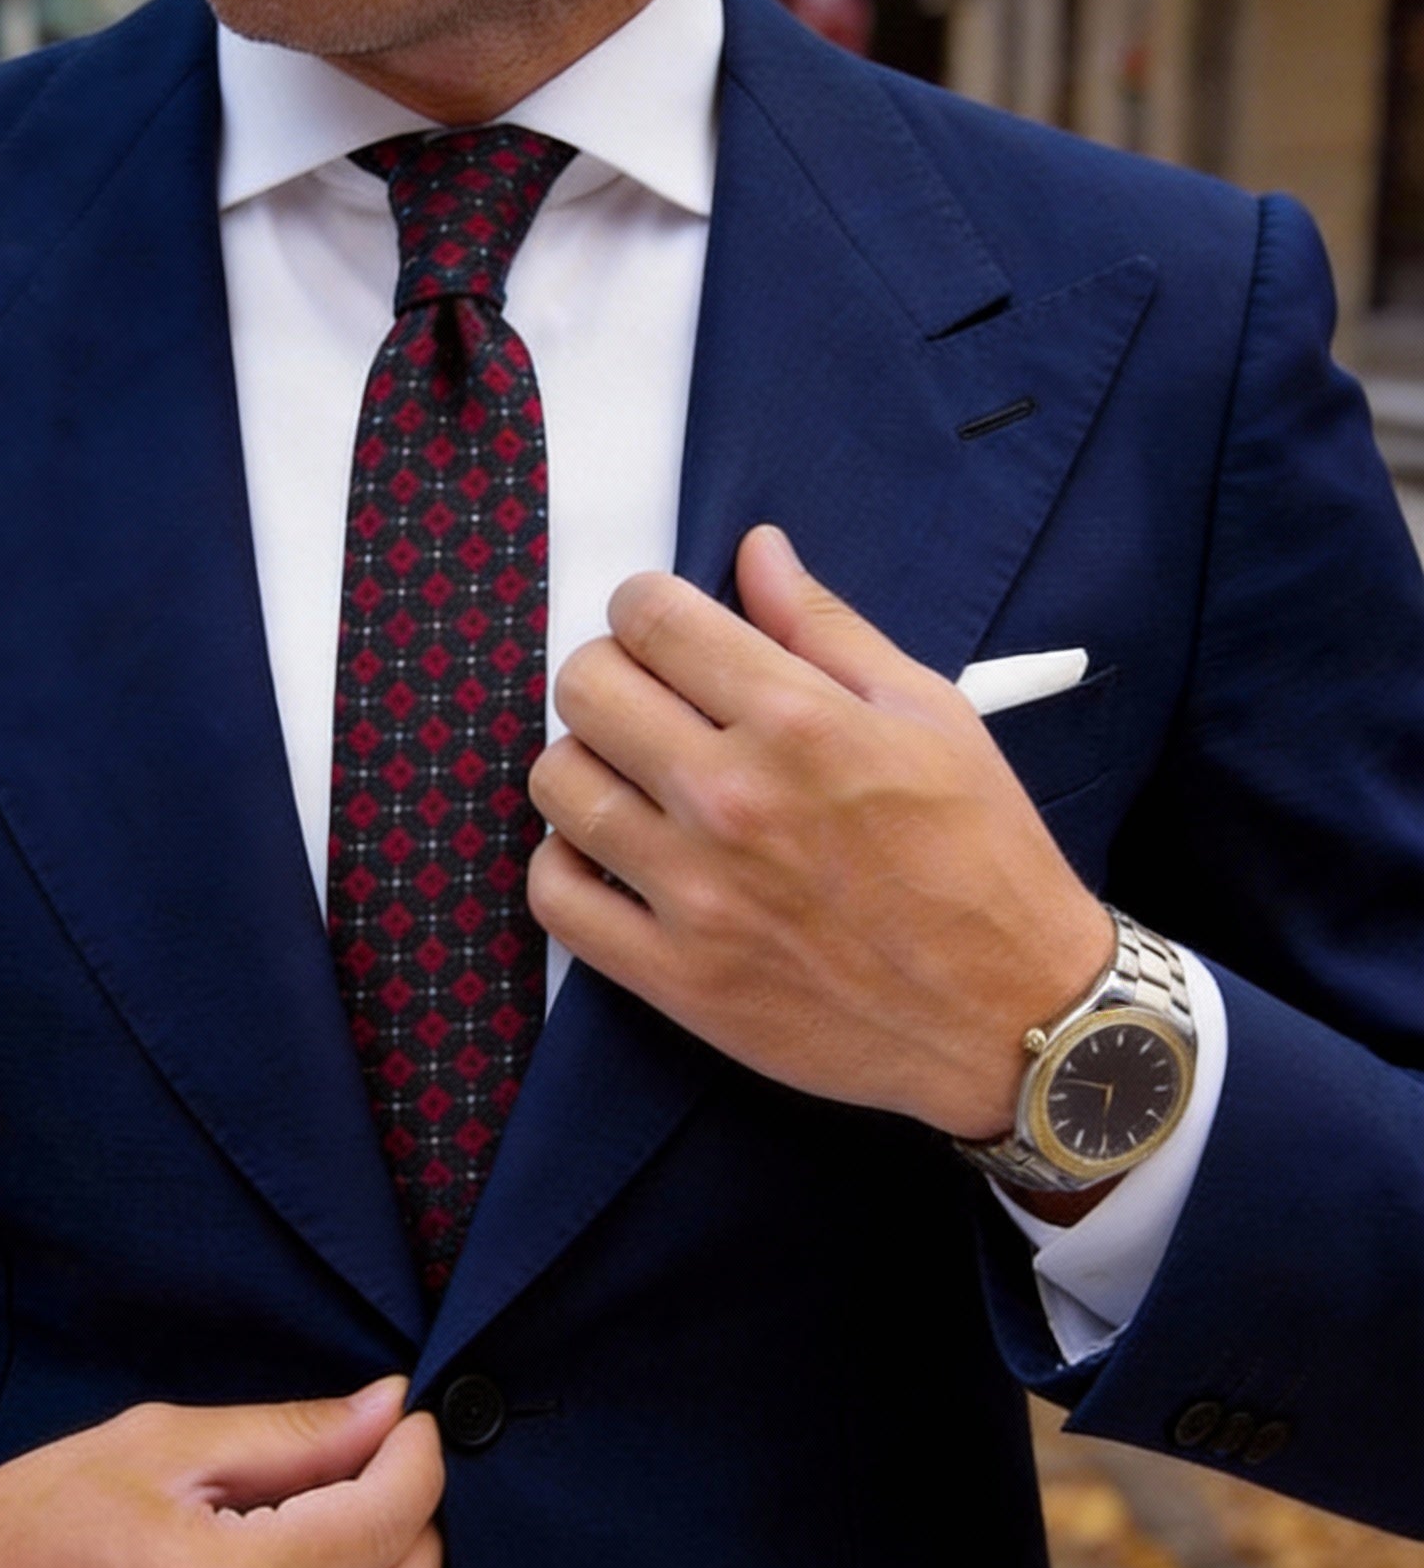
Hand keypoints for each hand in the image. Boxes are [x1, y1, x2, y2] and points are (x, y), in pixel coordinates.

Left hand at [527, 525, 1113, 1140]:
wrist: (1011, 1016)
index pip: (653, 619)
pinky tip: (609, 853)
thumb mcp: (932, 716)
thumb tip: (756, 551)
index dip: (643, 605)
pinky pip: (556, 896)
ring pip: (558, 784)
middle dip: (608, 673)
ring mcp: (695, 893)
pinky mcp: (675, 976)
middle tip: (645, 699)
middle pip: (587, 689)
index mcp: (799, 723)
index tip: (660, 626)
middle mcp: (733, 800)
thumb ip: (827, 629)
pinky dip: (565, 864)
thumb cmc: (983, 860)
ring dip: (582, 764)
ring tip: (629, 778)